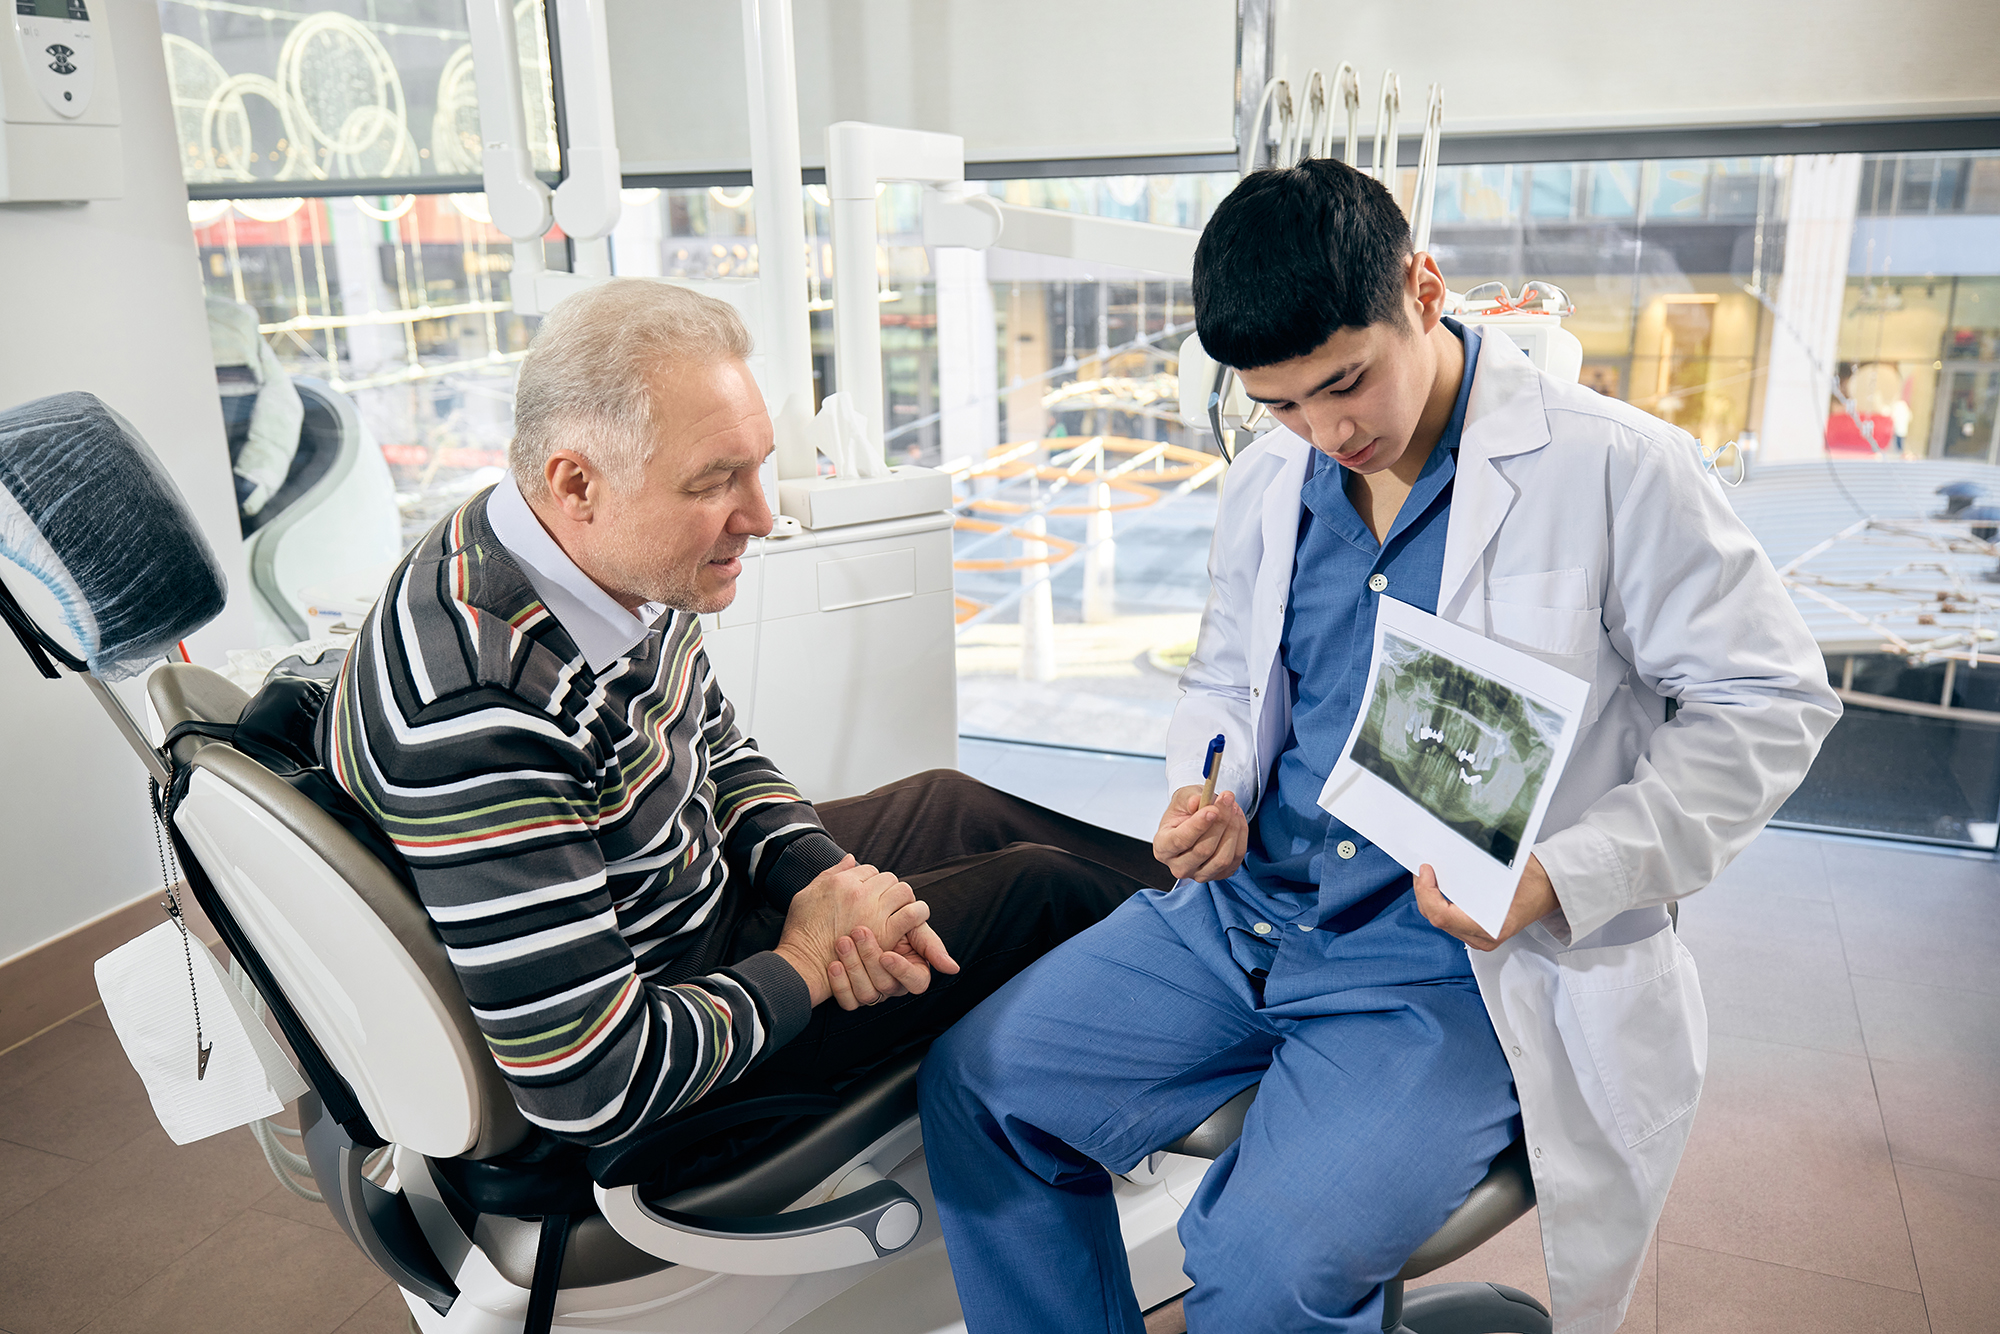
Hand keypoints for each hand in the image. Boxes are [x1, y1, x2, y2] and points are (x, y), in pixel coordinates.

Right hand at [773, 856, 938, 1006]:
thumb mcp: (807, 894)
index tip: (871, 894)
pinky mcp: (885, 933)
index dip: (872, 882)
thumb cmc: (801, 933)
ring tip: (900, 910)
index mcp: (840, 882)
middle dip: (889, 889)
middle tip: (888, 903)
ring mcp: (873, 912)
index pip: (869, 870)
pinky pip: (912, 914)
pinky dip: (917, 914)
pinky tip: (913, 920)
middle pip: (888, 878)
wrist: (804, 964)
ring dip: (904, 900)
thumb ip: (830, 873)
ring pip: (903, 891)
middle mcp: (858, 893)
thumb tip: (851, 858)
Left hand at [827, 924, 953, 1010]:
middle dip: (870, 958)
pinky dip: (839, 983)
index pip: (916, 982)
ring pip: (866, 993)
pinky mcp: (851, 998)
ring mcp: (872, 994)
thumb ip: (930, 945)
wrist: (856, 921)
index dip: (902, 971)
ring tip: (843, 941)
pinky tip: (833, 964)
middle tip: (858, 931)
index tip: (887, 955)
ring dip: (854, 966)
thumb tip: (952, 969)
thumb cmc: (891, 924)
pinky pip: (847, 1002)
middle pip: (886, 985)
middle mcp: (893, 987)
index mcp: (912, 973)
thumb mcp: (912, 929)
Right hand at [1154, 785, 1247, 882]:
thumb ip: (1188, 799)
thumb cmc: (1185, 811)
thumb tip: (1196, 802)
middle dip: (1220, 822)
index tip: (1212, 810)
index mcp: (1163, 847)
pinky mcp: (1219, 875)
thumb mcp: (1182, 798)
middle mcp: (1178, 866)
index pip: (1179, 841)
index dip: (1198, 826)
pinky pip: (1236, 858)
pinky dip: (1241, 836)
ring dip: (1233, 829)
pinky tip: (1237, 818)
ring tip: (1233, 807)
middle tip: (1227, 799)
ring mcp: (1199, 874)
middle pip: (1203, 850)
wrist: (1194, 821)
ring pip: (1222, 858)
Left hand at [1414, 855, 1558, 951]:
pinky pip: (1449, 921)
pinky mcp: (1477, 934)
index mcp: (1491, 927)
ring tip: (1427, 877)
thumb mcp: (1503, 871)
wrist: (1550, 890)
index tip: (1425, 871)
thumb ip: (1472, 871)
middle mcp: (1483, 938)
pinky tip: (1438, 888)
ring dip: (1430, 898)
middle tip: (1422, 871)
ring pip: (1440, 921)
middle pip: (1437, 919)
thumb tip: (1441, 858)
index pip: (1442, 916)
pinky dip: (1440, 903)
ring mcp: (1479, 939)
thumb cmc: (1533, 880)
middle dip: (1424, 893)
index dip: (1427, 893)